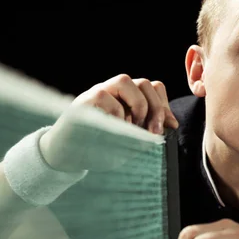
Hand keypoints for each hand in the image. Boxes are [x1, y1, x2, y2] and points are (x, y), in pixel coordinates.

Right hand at [39, 74, 178, 171]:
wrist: (66, 157)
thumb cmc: (99, 149)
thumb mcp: (129, 141)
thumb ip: (148, 131)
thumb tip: (172, 124)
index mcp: (127, 100)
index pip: (153, 88)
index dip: (164, 104)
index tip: (170, 126)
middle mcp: (113, 92)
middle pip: (143, 83)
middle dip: (155, 107)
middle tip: (155, 131)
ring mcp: (97, 93)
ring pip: (125, 81)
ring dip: (137, 105)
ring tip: (135, 127)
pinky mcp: (83, 102)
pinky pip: (105, 97)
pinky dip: (116, 114)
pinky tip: (115, 130)